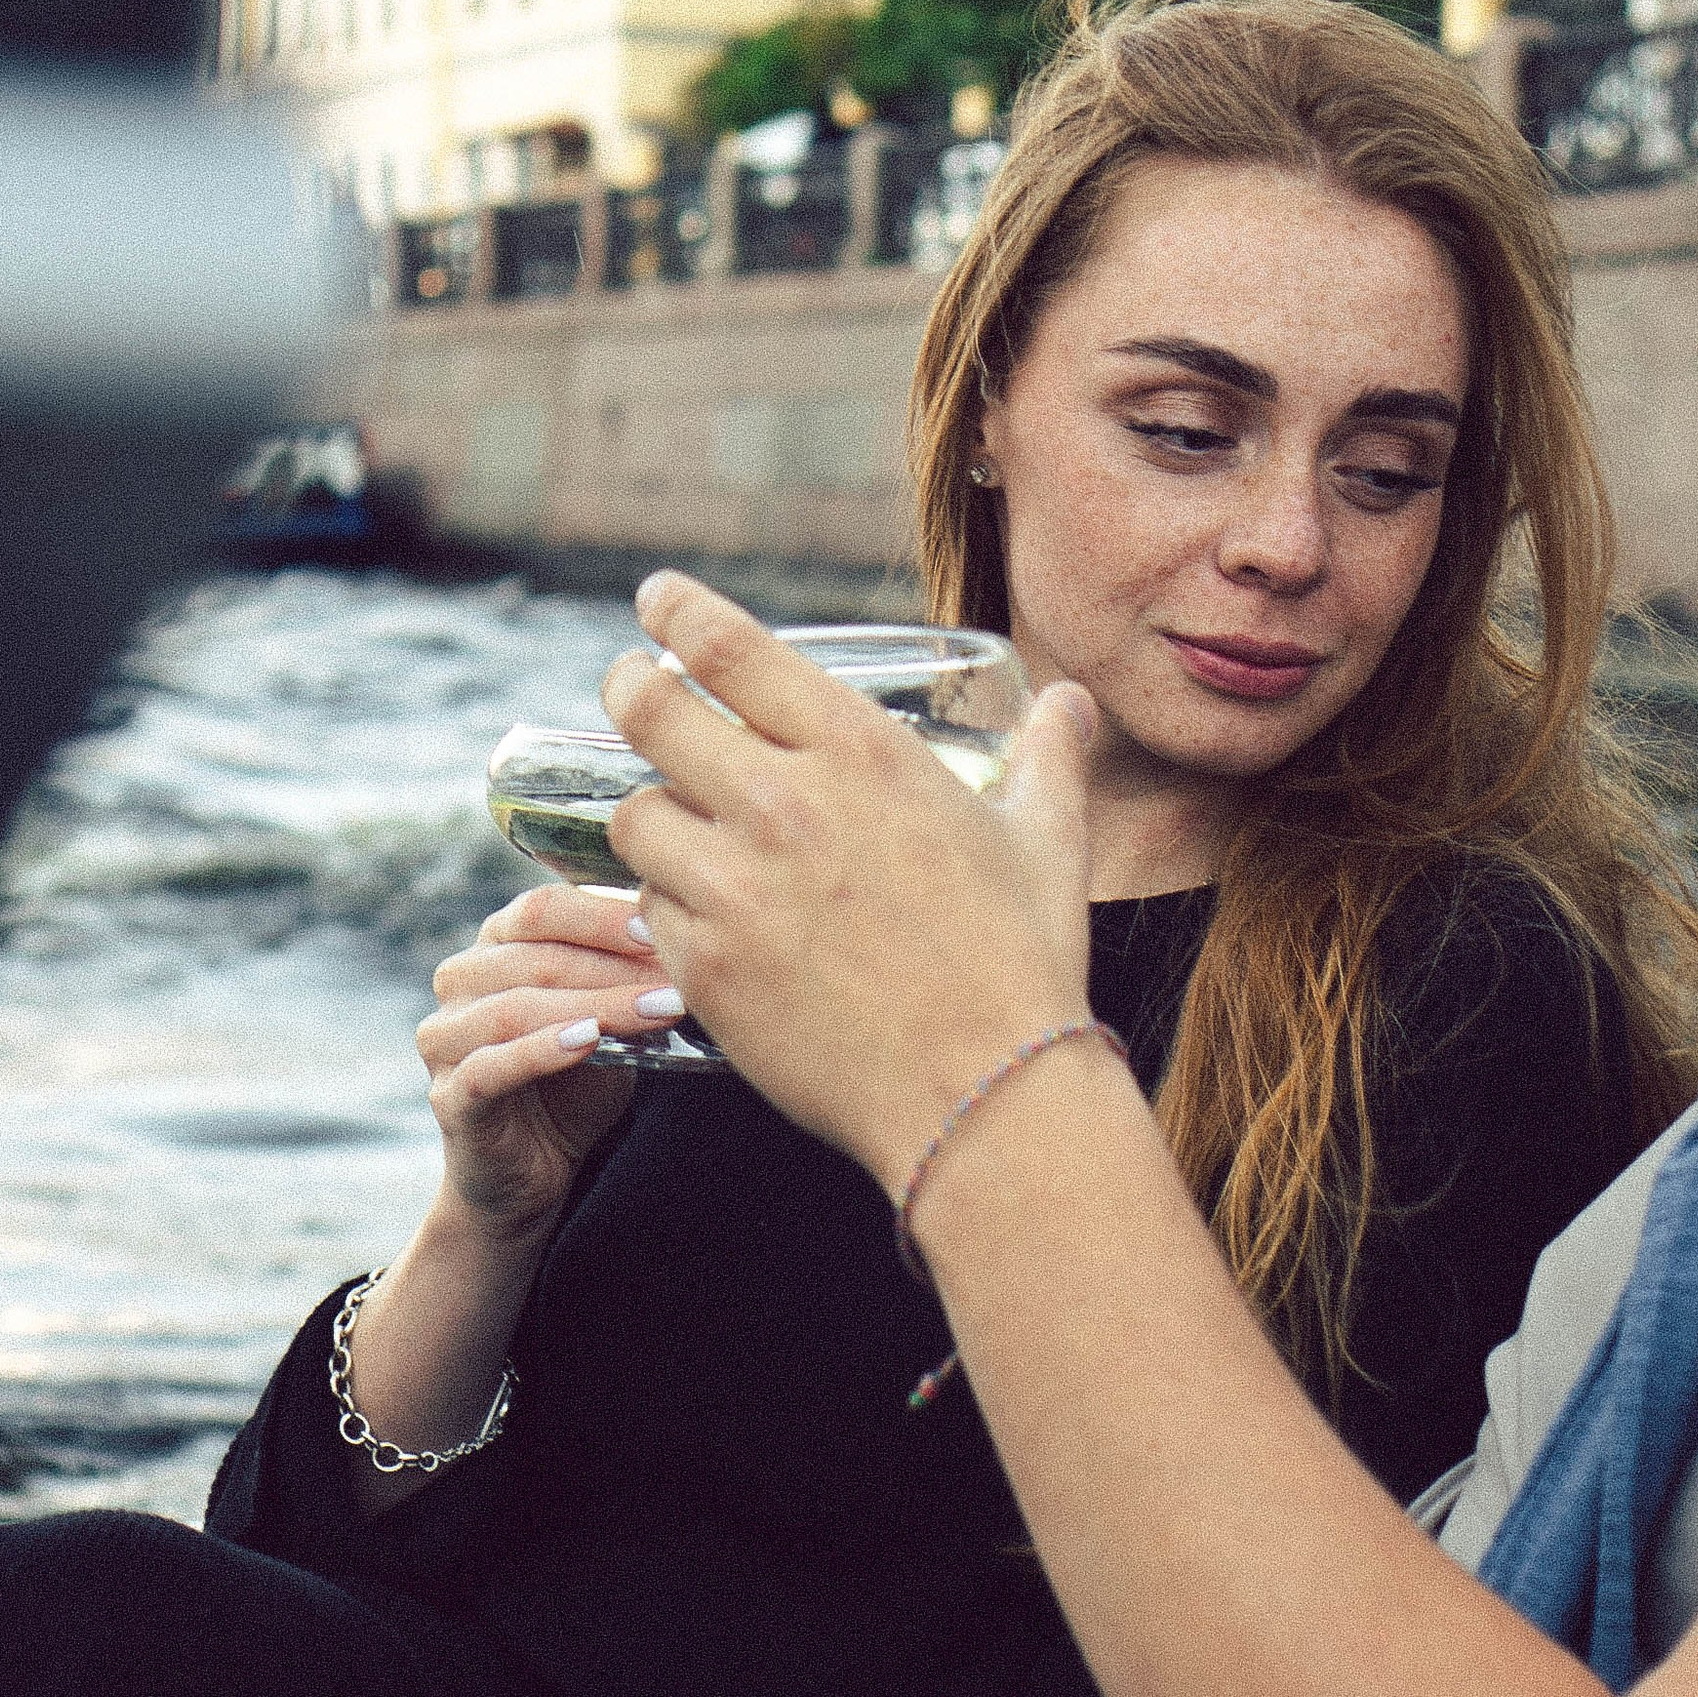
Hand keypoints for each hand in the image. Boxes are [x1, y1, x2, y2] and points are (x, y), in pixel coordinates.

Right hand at [415, 882, 677, 1242]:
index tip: (660, 927)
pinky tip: (589, 1041)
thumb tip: (680, 944)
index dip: (602, 916)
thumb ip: (624, 983)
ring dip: (594, 1005)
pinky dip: (542, 1051)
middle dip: (613, 965)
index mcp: (494, 948)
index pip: (542, 910)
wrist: (529, 1174)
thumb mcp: (605, 1024)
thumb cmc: (571, 1086)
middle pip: (534, 957)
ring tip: (656, 1009)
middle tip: (673, 976)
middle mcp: (459, 983)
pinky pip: (491, 1067)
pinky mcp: (449, 1096)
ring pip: (516, 1007)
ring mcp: (445, 1039)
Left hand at [598, 574, 1094, 1193]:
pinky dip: (670, 909)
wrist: (984, 1095)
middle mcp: (782, 803)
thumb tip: (1070, 701)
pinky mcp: (704, 966)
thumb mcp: (1047, 842)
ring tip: (679, 827)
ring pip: (636, 818)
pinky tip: (710, 922)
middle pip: (649, 712)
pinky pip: (651, 912)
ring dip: (652, 814)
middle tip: (628, 685)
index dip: (677, 613)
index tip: (654, 601)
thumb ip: (1049, 759)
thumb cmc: (1022, 964)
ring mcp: (732, 887)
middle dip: (628, 687)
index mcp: (859, 752)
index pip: (728, 647)